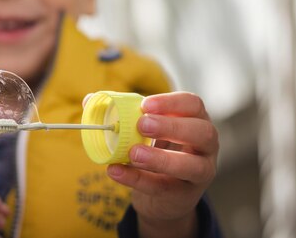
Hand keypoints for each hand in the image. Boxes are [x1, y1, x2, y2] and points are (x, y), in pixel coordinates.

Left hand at [106, 92, 218, 237]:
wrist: (164, 193)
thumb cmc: (155, 149)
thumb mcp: (143, 130)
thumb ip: (120, 113)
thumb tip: (89, 100)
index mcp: (195, 120)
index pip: (193, 104)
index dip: (171, 102)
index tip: (145, 104)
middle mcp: (206, 145)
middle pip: (202, 132)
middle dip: (172, 127)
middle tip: (142, 125)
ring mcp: (201, 172)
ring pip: (192, 166)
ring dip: (161, 158)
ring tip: (133, 153)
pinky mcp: (186, 195)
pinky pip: (163, 187)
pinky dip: (138, 180)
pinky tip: (115, 171)